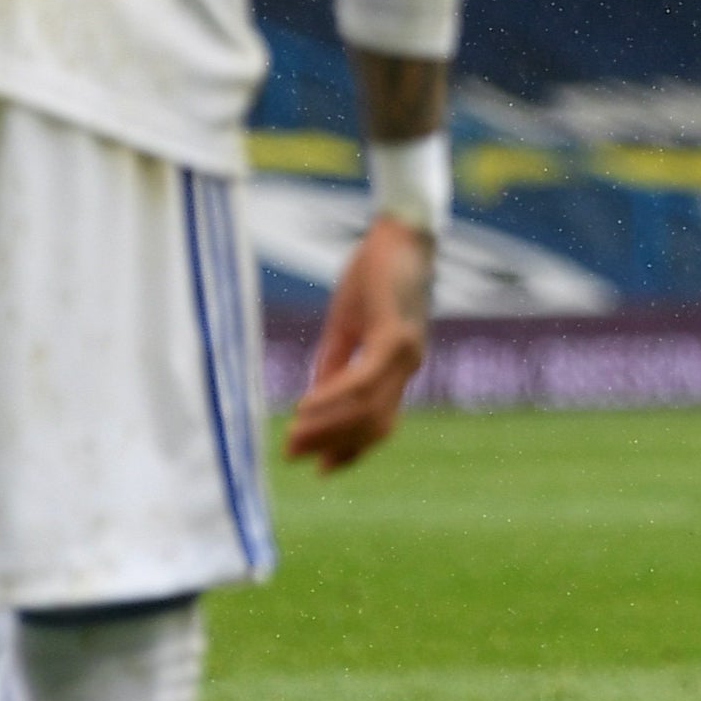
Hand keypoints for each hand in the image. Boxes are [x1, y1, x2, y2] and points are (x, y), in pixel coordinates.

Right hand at [284, 214, 434, 471]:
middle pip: (373, 424)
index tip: (321, 470)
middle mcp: (408, 365)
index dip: (350, 449)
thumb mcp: (348, 325)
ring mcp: (406, 352)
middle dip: (331, 443)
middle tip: (292, 454)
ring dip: (328, 426)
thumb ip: (335, 364)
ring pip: (367, 408)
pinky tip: (307, 406)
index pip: (378, 422)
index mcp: (399, 366)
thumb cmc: (375, 272)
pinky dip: (335, 396)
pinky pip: (364, 378)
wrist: (401, 230)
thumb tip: (316, 404)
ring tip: (293, 436)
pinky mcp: (396, 335)